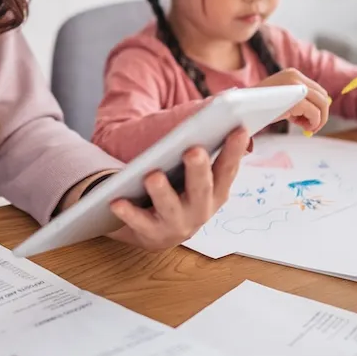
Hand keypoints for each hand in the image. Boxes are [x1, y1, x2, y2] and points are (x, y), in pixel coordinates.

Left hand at [109, 128, 249, 250]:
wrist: (153, 229)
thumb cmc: (177, 190)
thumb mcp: (195, 173)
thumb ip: (206, 148)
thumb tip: (227, 120)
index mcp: (216, 192)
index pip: (227, 169)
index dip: (234, 151)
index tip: (239, 129)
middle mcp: (201, 210)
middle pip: (201, 189)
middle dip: (198, 170)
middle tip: (194, 151)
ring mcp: (177, 225)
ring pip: (171, 208)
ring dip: (163, 192)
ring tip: (153, 176)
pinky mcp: (152, 235)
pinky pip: (139, 222)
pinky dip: (129, 213)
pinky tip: (117, 202)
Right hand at [258, 69, 330, 133]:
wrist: (240, 109)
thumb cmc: (257, 107)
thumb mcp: (280, 98)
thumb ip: (297, 100)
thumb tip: (321, 110)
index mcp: (292, 74)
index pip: (318, 90)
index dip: (318, 107)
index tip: (308, 120)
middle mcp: (296, 76)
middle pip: (323, 97)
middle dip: (320, 115)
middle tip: (309, 127)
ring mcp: (296, 87)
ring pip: (323, 105)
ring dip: (318, 121)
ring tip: (305, 128)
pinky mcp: (296, 100)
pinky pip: (315, 114)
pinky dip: (313, 124)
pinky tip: (302, 127)